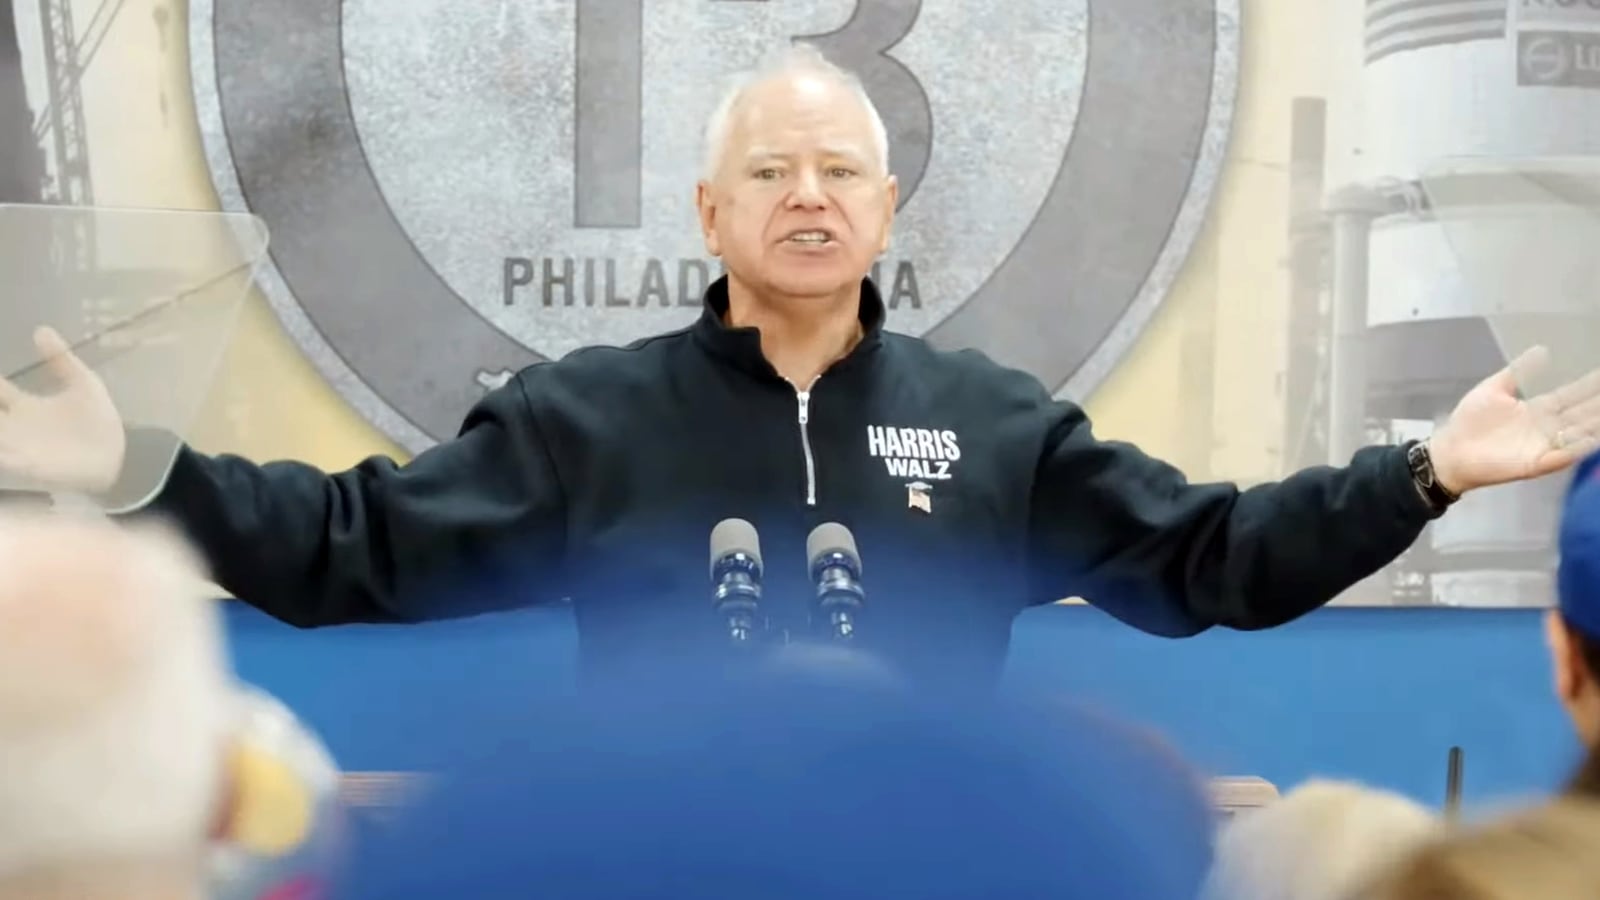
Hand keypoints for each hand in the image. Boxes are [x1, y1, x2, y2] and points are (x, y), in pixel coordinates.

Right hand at [0, 327, 125, 493]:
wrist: (116, 454)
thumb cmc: (98, 420)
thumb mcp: (82, 383)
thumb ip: (60, 359)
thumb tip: (40, 328)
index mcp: (24, 404)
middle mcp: (14, 424)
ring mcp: (16, 445)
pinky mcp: (25, 464)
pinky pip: (2, 457)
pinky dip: (0, 451)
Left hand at [1429, 346, 1599, 494]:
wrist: (1450, 451)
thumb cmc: (1470, 421)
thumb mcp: (1494, 389)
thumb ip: (1518, 371)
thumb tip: (1542, 349)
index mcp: (1539, 408)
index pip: (1572, 395)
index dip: (1589, 385)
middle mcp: (1547, 427)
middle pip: (1581, 414)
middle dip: (1597, 404)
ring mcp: (1544, 445)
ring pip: (1578, 434)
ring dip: (1593, 425)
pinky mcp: (1536, 464)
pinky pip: (1561, 456)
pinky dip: (1576, 449)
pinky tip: (1590, 440)